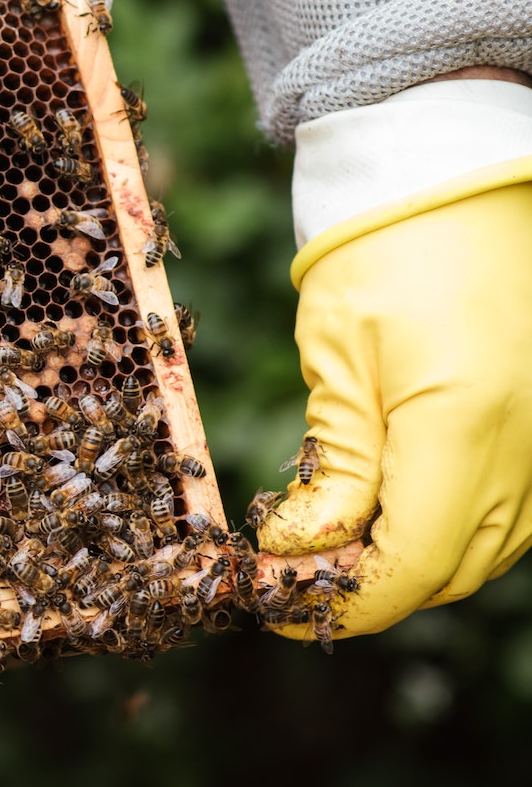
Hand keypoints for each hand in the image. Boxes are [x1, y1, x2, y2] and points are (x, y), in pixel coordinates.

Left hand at [256, 183, 531, 637]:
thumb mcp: (337, 365)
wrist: (450, 180)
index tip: (278, 606)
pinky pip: (516, 512)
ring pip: (490, 550)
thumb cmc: (380, 254)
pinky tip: (396, 510)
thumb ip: (331, 469)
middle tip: (292, 577)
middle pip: (454, 569)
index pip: (412, 564)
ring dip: (415, 563)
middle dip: (371, 586)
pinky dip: (457, 527)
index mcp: (466, 423)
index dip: (344, 600)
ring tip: (335, 547)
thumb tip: (299, 553)